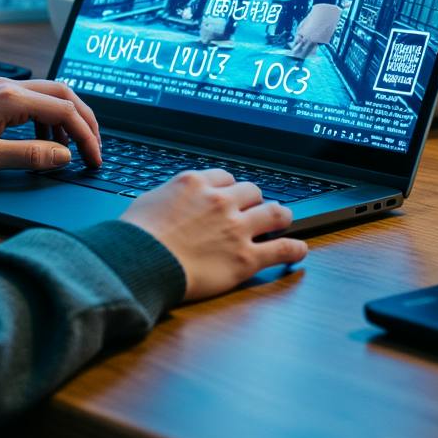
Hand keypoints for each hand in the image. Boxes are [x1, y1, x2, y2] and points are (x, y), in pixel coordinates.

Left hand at [0, 78, 101, 176]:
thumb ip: (30, 157)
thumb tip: (64, 157)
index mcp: (12, 98)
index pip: (65, 112)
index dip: (87, 137)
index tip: (94, 160)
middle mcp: (10, 86)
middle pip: (64, 95)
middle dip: (85, 121)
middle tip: (94, 149)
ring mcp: (0, 89)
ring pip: (49, 96)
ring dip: (66, 120)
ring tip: (69, 149)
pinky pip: (32, 101)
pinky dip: (46, 120)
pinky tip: (42, 141)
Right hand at [119, 169, 307, 301]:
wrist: (140, 261)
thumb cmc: (138, 234)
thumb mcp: (150, 200)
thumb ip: (171, 195)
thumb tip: (175, 200)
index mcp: (196, 183)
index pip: (226, 177)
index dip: (230, 188)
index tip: (231, 196)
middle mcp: (220, 201)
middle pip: (251, 191)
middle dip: (254, 200)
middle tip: (255, 209)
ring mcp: (236, 228)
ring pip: (274, 212)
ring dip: (280, 215)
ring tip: (283, 219)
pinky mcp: (246, 258)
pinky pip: (282, 249)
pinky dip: (295, 249)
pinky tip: (299, 249)